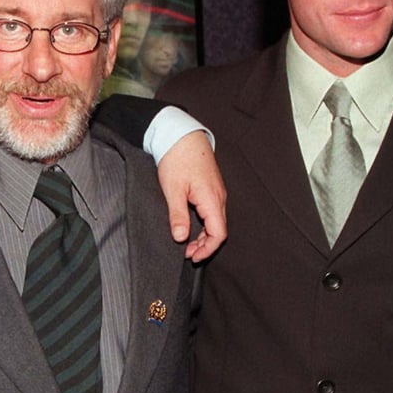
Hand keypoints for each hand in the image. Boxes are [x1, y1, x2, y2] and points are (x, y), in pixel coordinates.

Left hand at [158, 131, 226, 261]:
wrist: (182, 135)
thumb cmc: (177, 159)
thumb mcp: (173, 190)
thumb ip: (178, 215)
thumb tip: (181, 238)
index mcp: (212, 200)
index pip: (219, 234)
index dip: (207, 249)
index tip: (192, 257)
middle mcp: (219, 197)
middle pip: (219, 230)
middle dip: (204, 245)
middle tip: (186, 252)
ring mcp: (216, 192)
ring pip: (215, 221)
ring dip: (203, 235)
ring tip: (185, 241)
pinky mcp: (211, 188)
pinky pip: (212, 211)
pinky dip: (203, 223)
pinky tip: (190, 225)